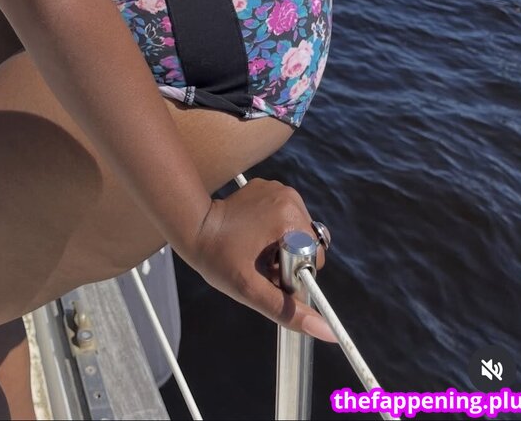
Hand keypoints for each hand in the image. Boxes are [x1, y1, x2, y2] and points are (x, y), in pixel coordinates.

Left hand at [180, 178, 334, 341]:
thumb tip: (327, 332)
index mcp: (289, 217)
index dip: (294, 272)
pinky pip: (286, 216)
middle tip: (260, 263)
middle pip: (308, 243)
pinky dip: (276, 229)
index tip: (267, 271)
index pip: (315, 256)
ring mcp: (279, 188)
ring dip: (283, 245)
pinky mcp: (270, 187)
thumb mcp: (251, 290)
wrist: (193, 225)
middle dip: (289, 259)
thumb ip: (287, 310)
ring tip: (256, 248)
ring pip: (298, 231)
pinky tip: (254, 235)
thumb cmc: (218, 258)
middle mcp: (289, 197)